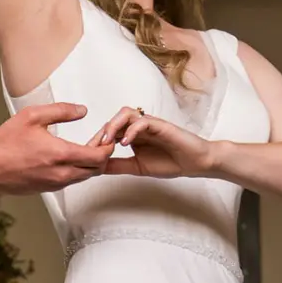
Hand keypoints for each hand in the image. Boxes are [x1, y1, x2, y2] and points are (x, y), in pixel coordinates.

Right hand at [0, 103, 111, 194]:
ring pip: (85, 177)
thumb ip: (61, 111)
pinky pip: (72, 181)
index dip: (108, 147)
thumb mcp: (32, 116)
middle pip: (97, 170)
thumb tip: (82, 110)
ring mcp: (56, 184)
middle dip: (103, 156)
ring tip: (86, 148)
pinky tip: (71, 159)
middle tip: (100, 142)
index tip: (107, 137)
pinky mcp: (49, 189)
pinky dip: (78, 170)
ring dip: (90, 164)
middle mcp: (62, 173)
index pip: (99, 156)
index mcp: (61, 154)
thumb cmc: (6, 143)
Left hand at [94, 107, 224, 179]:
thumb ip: (118, 165)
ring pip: (126, 113)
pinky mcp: (161, 125)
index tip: (86, 155)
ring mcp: (149, 124)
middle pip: (113, 120)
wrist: (195, 163)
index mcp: (132, 135)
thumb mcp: (137, 167)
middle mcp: (138, 126)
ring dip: (113, 125)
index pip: (109, 132)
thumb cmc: (170, 162)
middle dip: (100, 134)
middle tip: (91, 149)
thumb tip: (95, 168)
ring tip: (107, 142)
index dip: (96, 141)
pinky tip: (125, 143)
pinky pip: (143, 121)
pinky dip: (132, 130)